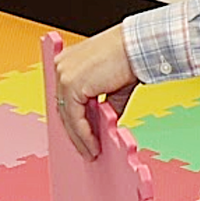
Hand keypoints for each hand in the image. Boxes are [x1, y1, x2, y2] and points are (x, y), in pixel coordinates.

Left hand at [53, 27, 137, 159]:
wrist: (138, 48)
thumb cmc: (129, 58)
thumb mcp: (112, 87)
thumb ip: (104, 104)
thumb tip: (106, 123)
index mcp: (68, 62)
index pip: (66, 98)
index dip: (73, 120)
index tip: (81, 137)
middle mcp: (61, 66)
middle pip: (64, 108)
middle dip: (75, 133)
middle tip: (86, 150)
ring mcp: (64, 74)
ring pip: (67, 116)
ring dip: (80, 138)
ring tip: (91, 152)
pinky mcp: (71, 84)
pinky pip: (75, 118)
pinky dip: (84, 135)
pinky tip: (93, 146)